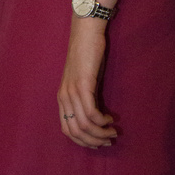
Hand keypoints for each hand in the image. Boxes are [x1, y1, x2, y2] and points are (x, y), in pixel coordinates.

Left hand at [57, 18, 116, 148]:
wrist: (86, 31)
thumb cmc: (87, 54)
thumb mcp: (83, 80)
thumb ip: (85, 98)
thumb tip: (96, 118)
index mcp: (61, 98)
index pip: (67, 131)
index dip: (83, 141)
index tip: (98, 142)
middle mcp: (64, 97)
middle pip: (76, 132)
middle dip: (94, 141)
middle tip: (109, 140)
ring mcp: (72, 91)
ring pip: (84, 125)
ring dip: (101, 133)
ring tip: (113, 132)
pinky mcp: (83, 84)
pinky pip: (91, 113)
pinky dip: (102, 121)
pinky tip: (110, 118)